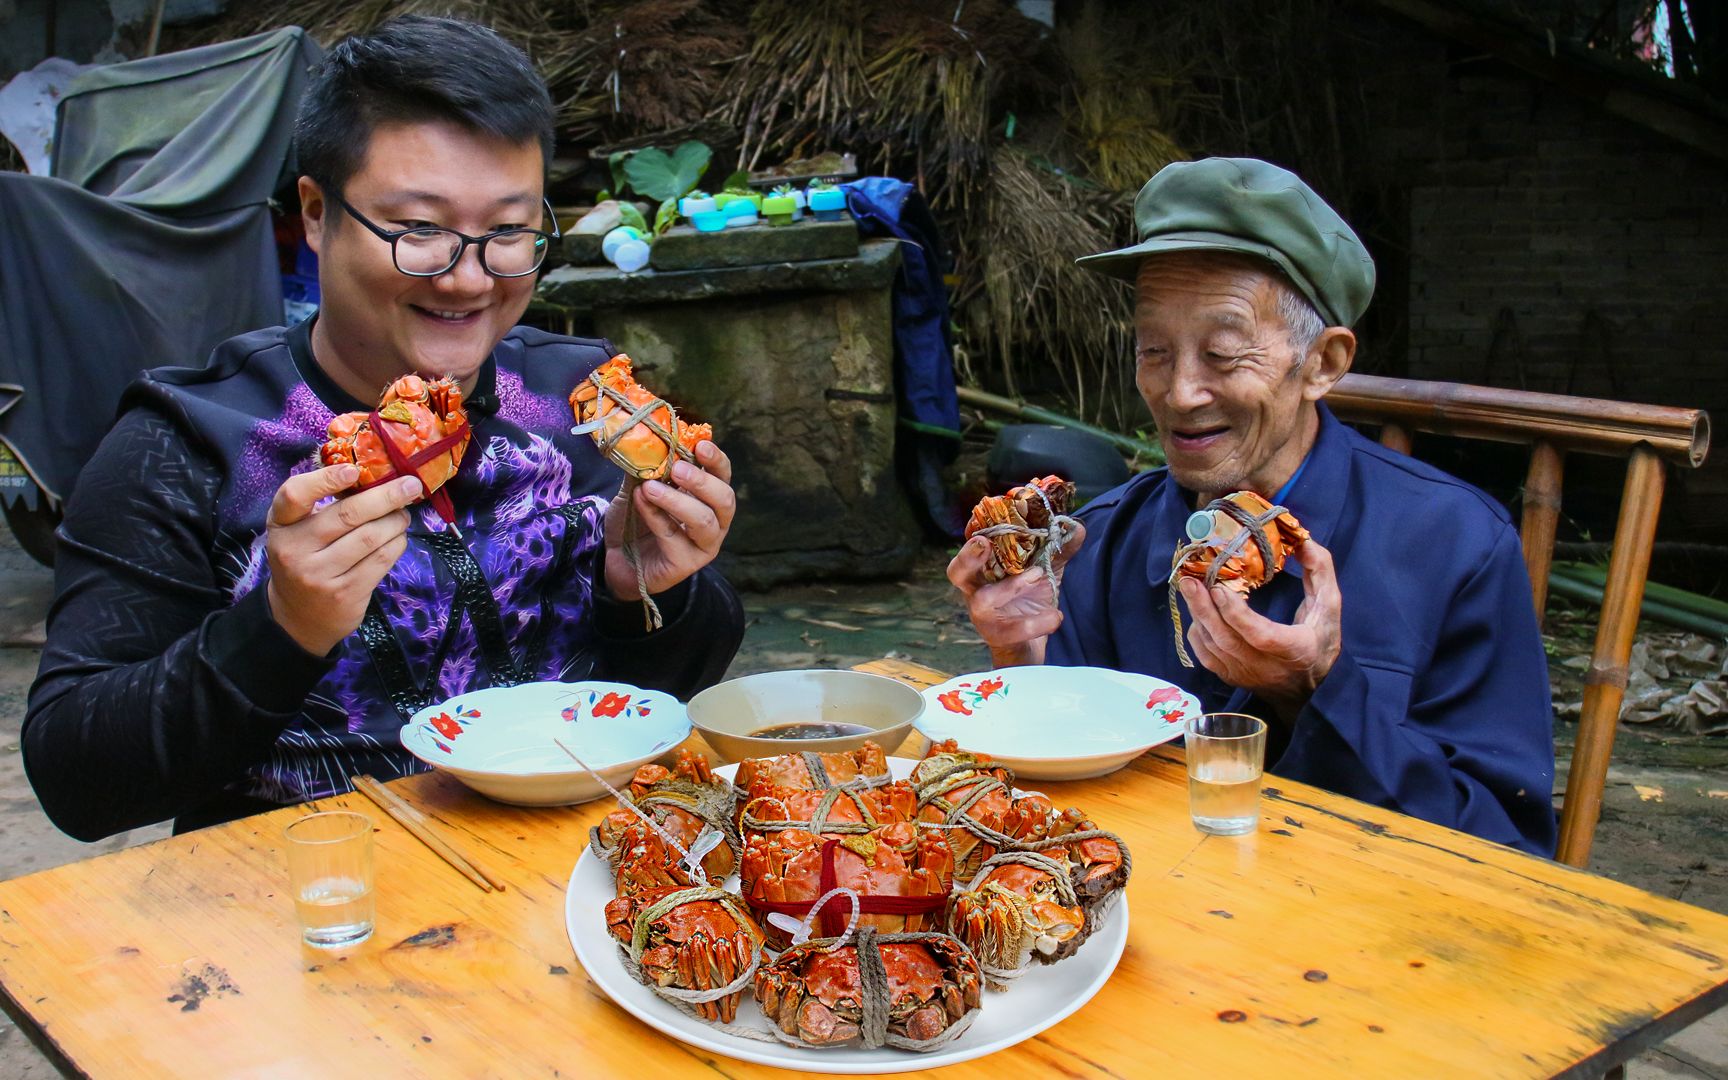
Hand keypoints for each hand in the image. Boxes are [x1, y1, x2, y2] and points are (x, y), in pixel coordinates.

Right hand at [265, 465, 421, 655]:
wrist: (299, 619)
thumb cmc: (305, 560)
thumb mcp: (298, 531)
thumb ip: (322, 505)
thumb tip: (372, 475)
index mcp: (281, 525)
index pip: (294, 495)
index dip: (324, 479)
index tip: (354, 470)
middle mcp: (295, 549)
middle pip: (348, 514)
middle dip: (386, 496)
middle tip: (410, 485)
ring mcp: (319, 575)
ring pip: (370, 537)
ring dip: (396, 521)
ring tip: (402, 515)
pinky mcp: (345, 594)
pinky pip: (381, 560)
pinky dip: (397, 543)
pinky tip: (398, 537)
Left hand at [604, 440, 734, 602]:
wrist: (616, 558)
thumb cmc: (635, 519)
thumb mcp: (641, 486)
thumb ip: (648, 467)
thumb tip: (646, 439)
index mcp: (709, 498)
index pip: (723, 475)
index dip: (717, 460)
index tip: (701, 444)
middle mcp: (715, 522)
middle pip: (724, 499)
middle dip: (702, 481)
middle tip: (677, 469)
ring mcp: (703, 545)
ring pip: (704, 521)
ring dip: (677, 501)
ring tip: (651, 488)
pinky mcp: (685, 564)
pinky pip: (674, 537)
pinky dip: (655, 516)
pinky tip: (639, 501)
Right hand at [946, 522, 1086, 666]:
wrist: (1030, 643)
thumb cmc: (1029, 598)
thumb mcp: (1046, 569)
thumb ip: (1059, 549)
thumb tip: (1076, 527)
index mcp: (985, 566)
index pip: (972, 543)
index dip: (976, 530)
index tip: (988, 523)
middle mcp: (976, 587)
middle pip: (958, 571)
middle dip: (967, 557)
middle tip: (983, 543)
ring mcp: (983, 613)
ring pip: (984, 600)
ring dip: (1011, 585)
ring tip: (1039, 576)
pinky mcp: (997, 635)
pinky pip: (1012, 629)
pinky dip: (1037, 622)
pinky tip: (1056, 616)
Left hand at [1177, 538, 1341, 718]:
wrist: (1308, 688)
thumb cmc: (1320, 640)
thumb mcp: (1329, 606)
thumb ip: (1320, 571)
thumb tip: (1303, 541)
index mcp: (1295, 649)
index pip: (1261, 636)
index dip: (1237, 614)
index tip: (1220, 589)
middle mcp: (1266, 667)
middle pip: (1227, 640)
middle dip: (1205, 608)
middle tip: (1189, 580)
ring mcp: (1245, 675)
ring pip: (1212, 647)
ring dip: (1197, 616)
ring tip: (1188, 587)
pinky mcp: (1230, 677)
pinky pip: (1205, 656)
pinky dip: (1197, 632)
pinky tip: (1196, 610)